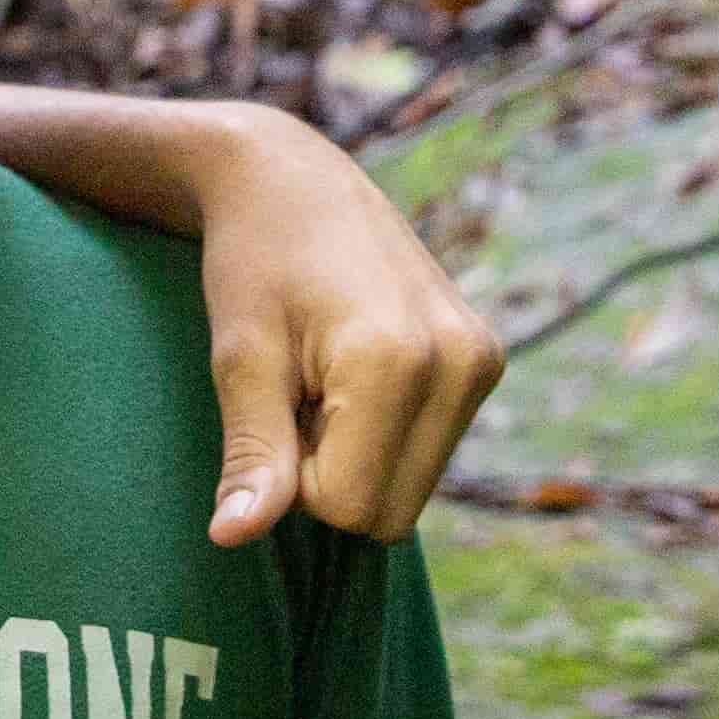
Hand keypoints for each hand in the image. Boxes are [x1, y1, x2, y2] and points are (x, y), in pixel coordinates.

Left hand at [195, 107, 501, 546]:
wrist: (292, 180)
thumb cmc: (253, 262)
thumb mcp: (240, 357)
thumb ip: (252, 453)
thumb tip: (232, 539)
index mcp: (399, 359)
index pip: (346, 506)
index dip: (291, 479)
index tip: (274, 406)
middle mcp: (460, 362)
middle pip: (388, 516)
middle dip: (328, 477)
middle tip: (297, 396)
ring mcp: (482, 360)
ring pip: (412, 495)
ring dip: (356, 460)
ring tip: (324, 384)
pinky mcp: (486, 359)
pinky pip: (430, 456)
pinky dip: (384, 439)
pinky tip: (355, 378)